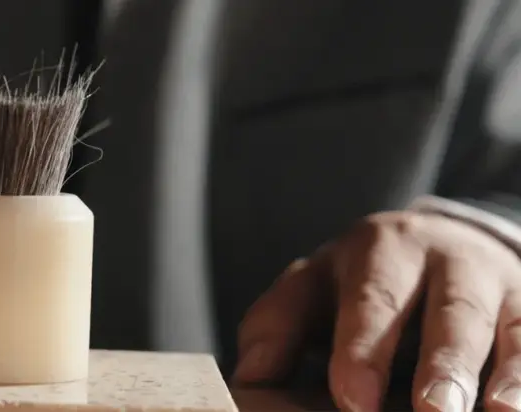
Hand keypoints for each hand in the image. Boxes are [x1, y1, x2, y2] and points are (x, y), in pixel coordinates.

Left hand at [234, 211, 520, 410]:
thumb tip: (248, 379)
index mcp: (380, 250)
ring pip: (507, 327)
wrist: (440, 241)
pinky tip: (519, 407)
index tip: (355, 400)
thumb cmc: (360, 282)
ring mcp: (499, 283)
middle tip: (434, 411)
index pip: (372, 301)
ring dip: (505, 374)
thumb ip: (277, 327)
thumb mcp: (312, 289)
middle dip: (444, 361)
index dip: (365, 351)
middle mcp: (447, 259)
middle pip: (451, 308)